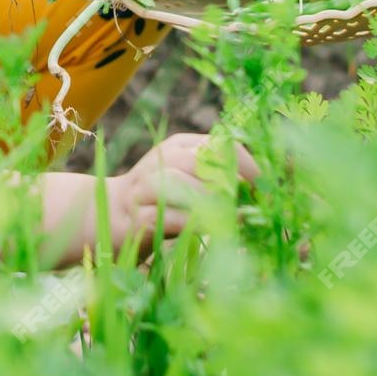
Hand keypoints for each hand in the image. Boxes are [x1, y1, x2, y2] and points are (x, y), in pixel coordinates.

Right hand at [103, 131, 259, 259]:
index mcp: (179, 145)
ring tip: (231, 217)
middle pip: (201, 160)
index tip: (264, 188)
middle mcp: (161, 159)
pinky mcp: (139, 216)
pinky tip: (214, 230)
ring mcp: (146, 187)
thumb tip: (260, 191)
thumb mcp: (191, 178)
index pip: (221, 144)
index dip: (248, 165)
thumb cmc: (164, 201)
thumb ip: (219, 176)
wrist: (112, 216)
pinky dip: (197, 223)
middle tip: (248, 204)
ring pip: (181, 182)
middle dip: (231, 183)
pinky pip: (171, 216)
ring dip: (212, 202)